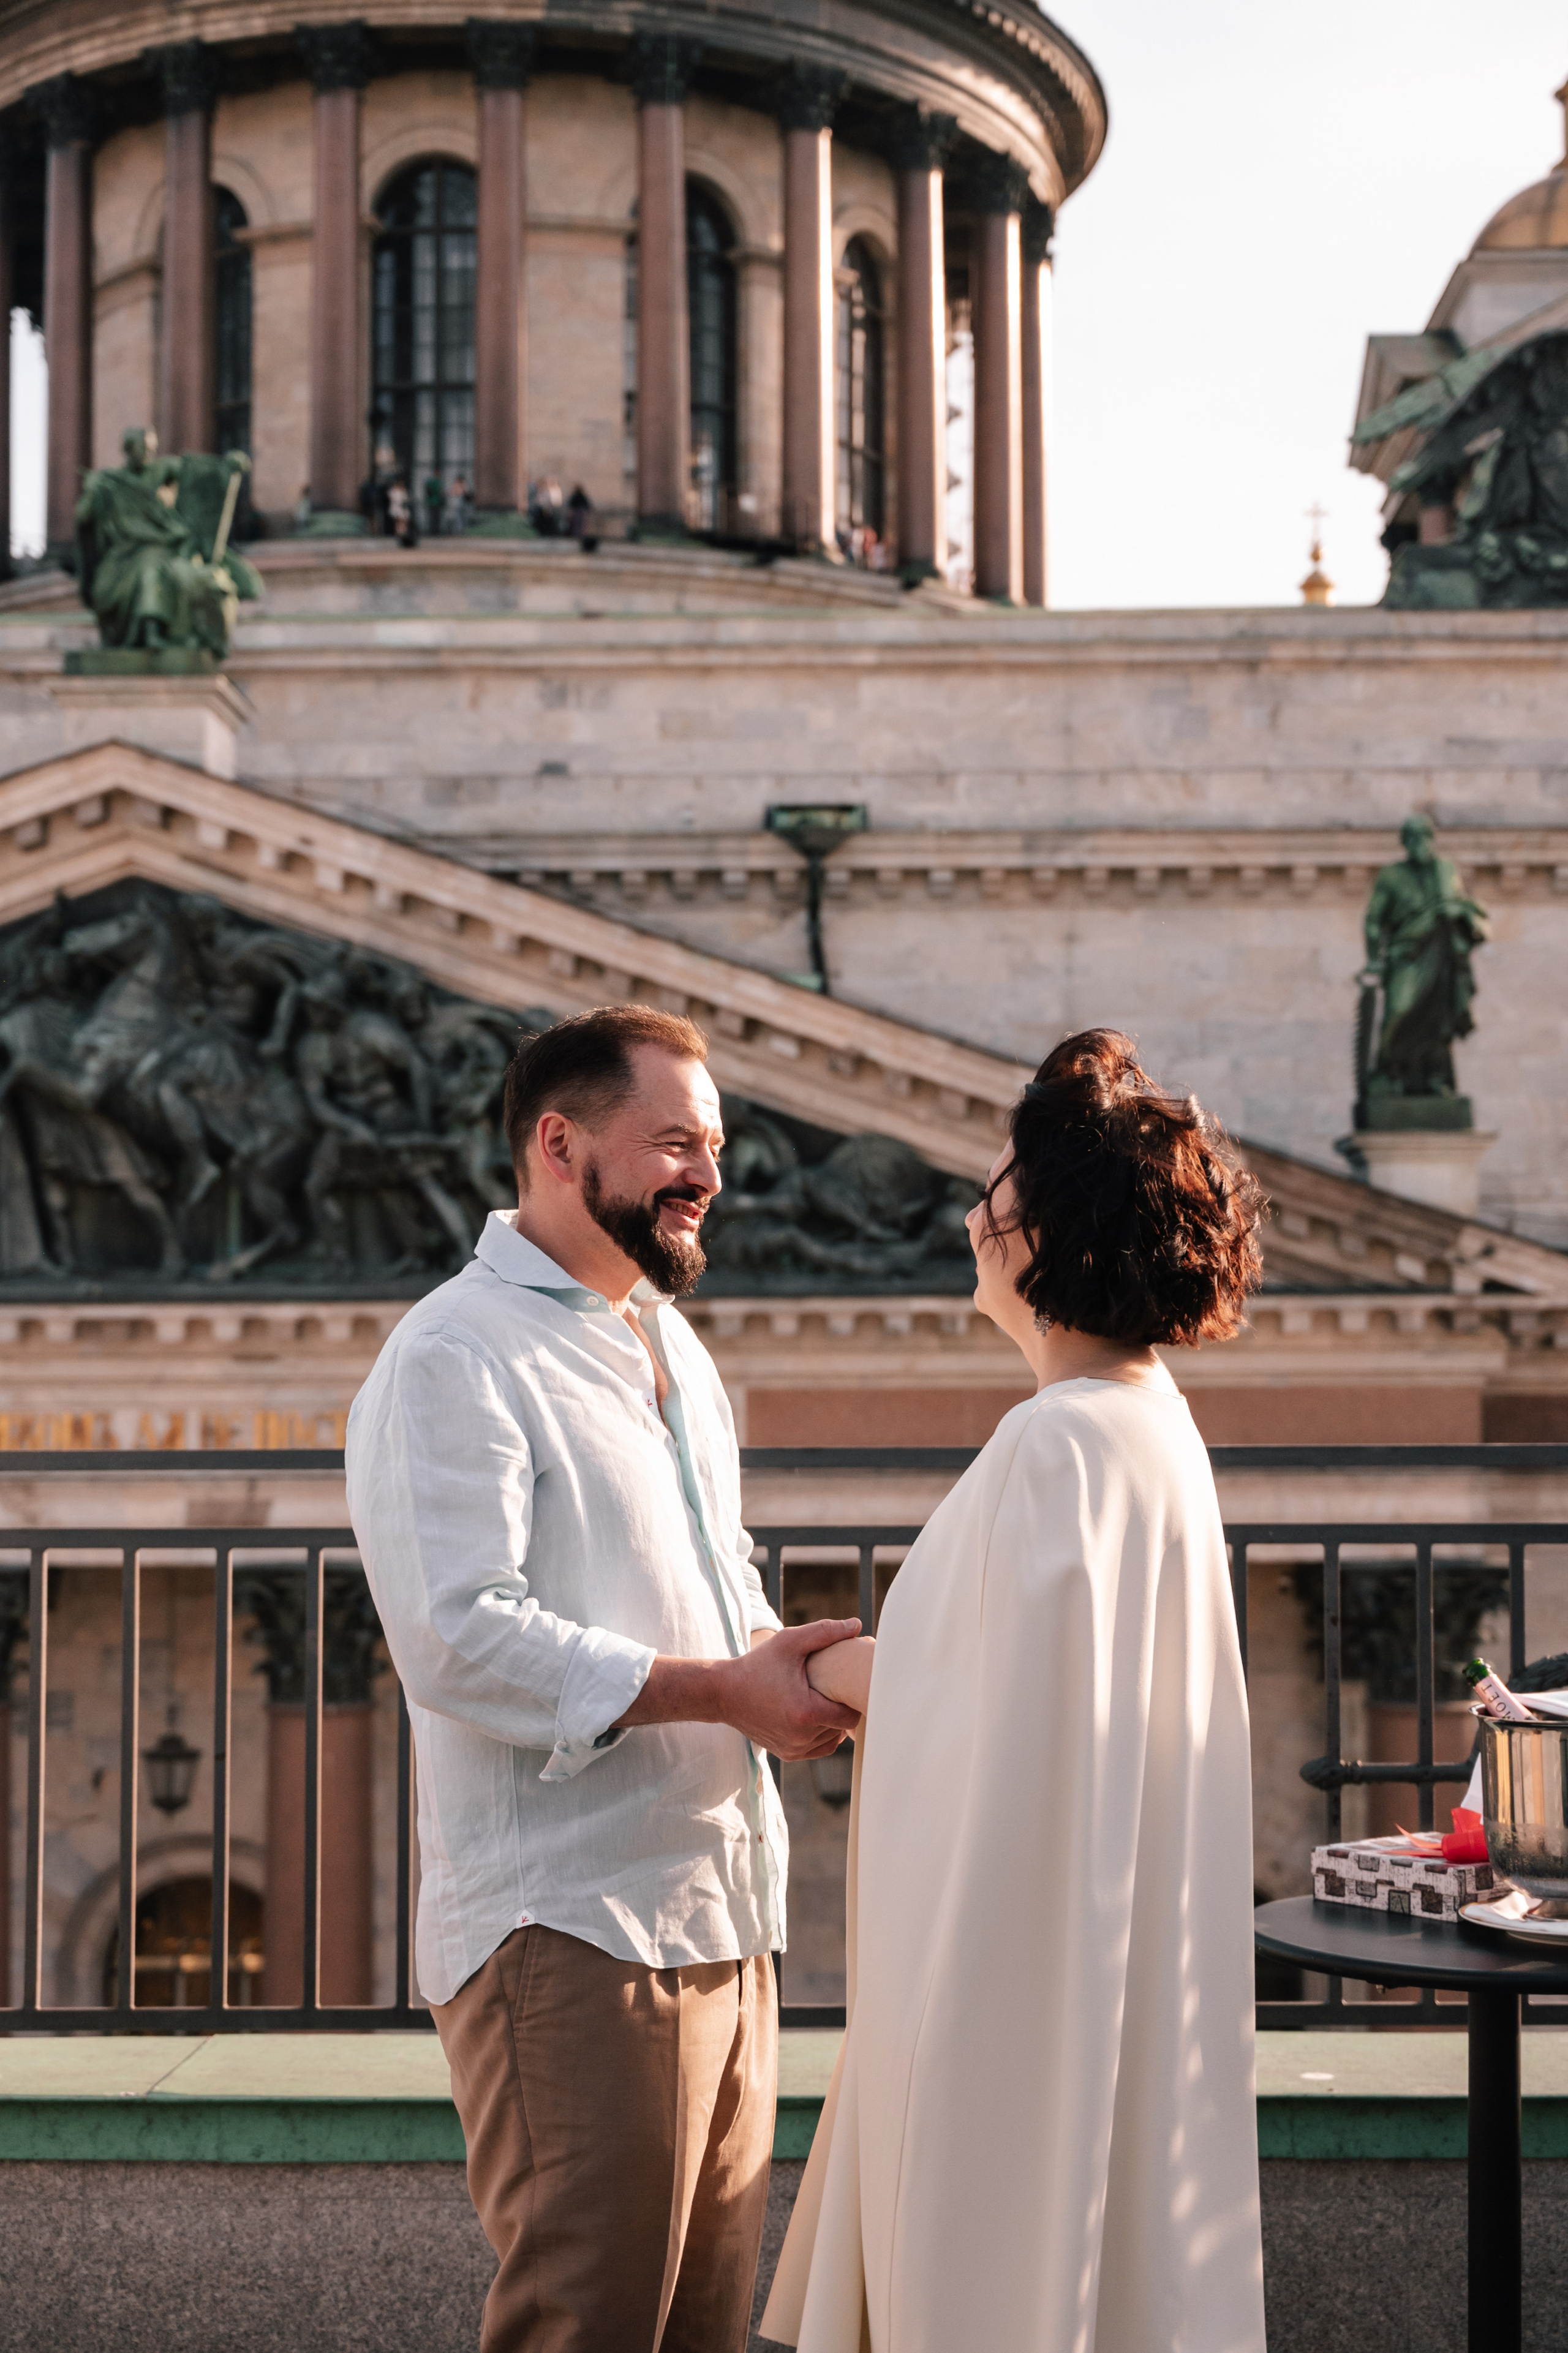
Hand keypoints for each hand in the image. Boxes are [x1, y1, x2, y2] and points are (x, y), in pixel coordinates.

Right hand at [714, 1619, 862, 1758]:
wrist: (724, 1693)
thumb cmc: (758, 1665)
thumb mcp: (789, 1642)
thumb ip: (825, 1632)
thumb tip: (857, 1625)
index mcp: (806, 1713)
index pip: (851, 1717)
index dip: (855, 1700)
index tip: (850, 1683)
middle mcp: (801, 1738)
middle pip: (843, 1728)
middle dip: (844, 1708)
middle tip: (841, 1687)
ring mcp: (793, 1749)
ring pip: (832, 1740)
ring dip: (833, 1723)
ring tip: (828, 1699)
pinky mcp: (787, 1754)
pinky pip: (818, 1749)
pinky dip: (822, 1734)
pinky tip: (818, 1714)